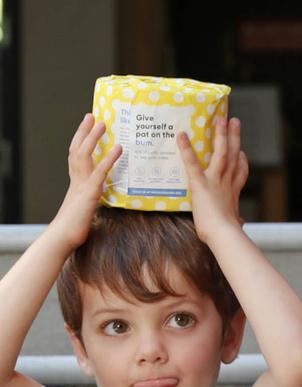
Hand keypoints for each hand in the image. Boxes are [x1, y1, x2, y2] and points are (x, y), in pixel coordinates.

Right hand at [51, 114, 121, 251]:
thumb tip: (104, 194)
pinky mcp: (90, 194)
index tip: (86, 126)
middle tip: (92, 116)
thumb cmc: (76, 227)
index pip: (77, 156)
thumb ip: (94, 198)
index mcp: (76, 183)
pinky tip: (119, 149)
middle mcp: (77, 180)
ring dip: (94, 138)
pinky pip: (100, 172)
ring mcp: (82, 185)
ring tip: (103, 123)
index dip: (81, 140)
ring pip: (85, 156)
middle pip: (78, 149)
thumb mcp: (87, 208)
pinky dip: (109, 159)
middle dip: (85, 132)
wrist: (64, 238)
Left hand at [176, 117, 248, 242]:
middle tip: (234, 121)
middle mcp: (227, 183)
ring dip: (220, 135)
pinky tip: (181, 136)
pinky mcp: (201, 184)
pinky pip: (192, 164)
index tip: (242, 153)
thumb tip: (241, 224)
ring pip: (221, 153)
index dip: (241, 162)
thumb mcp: (234, 225)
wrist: (224, 234)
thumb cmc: (226, 234)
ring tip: (220, 119)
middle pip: (233, 155)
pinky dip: (186, 150)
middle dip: (234, 137)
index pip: (240, 174)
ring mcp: (215, 181)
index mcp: (233, 193)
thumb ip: (236, 221)